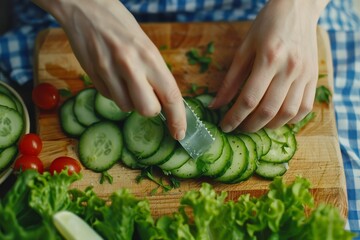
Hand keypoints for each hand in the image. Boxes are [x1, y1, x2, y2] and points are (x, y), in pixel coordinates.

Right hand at [32, 0, 185, 139]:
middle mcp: (130, 65)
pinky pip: (109, 98)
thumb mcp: (146, 46)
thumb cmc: (121, 26)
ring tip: (126, 79)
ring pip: (126, 107)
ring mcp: (108, 71)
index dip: (178, 119)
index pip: (170, 95)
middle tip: (147, 96)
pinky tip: (112, 75)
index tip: (180, 134)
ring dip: (130, 101)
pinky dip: (114, 93)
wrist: (86, 8)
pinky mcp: (92, 76)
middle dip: (150, 109)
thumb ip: (155, 74)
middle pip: (148, 110)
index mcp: (149, 56)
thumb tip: (165, 101)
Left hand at [210, 0, 328, 131]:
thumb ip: (230, 79)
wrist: (298, 8)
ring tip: (255, 125)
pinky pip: (305, 108)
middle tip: (238, 129)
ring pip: (288, 113)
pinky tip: (276, 119)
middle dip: (249, 126)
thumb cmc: (267, 25)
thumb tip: (216, 104)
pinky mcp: (314, 78)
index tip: (224, 126)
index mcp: (268, 59)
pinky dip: (289, 120)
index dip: (234, 117)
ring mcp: (305, 75)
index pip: (249, 99)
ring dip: (269, 126)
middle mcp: (289, 69)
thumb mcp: (244, 48)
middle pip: (268, 110)